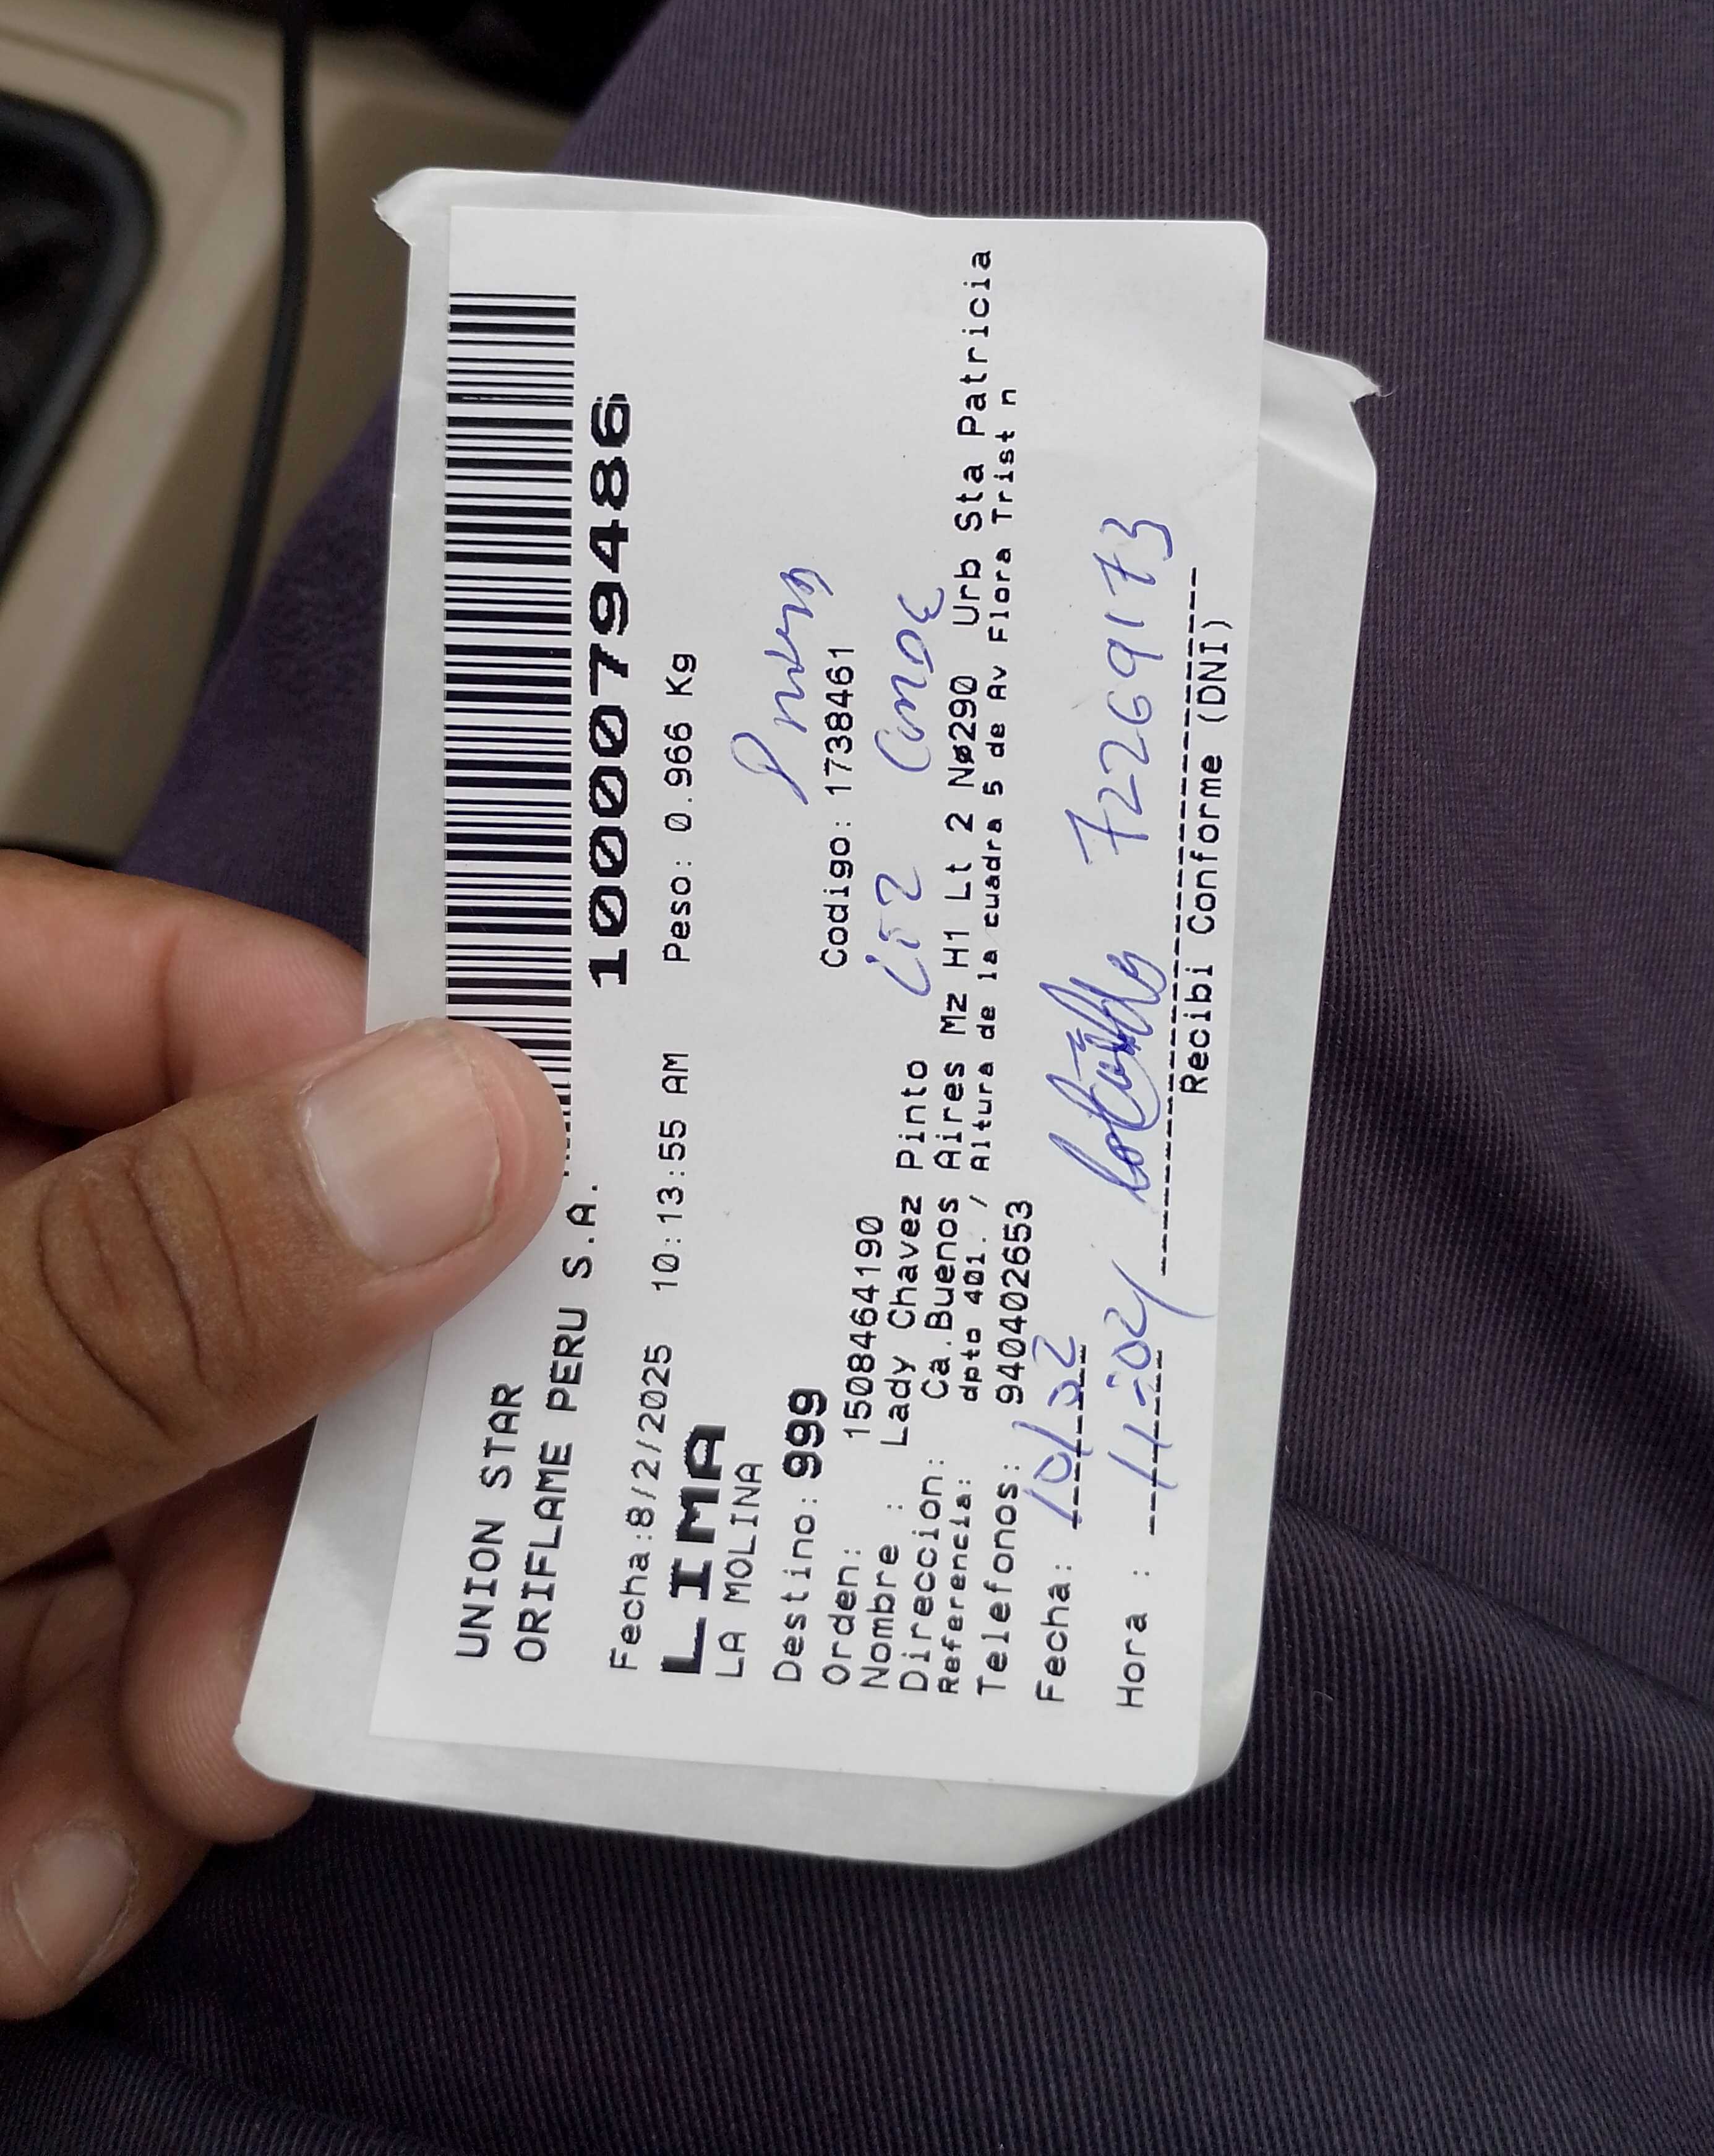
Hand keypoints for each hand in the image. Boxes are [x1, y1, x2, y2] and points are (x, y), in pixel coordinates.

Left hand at [0, 854, 564, 2015]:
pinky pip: (88, 1645)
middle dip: (270, 1499)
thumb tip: (473, 1124)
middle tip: (290, 1657)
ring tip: (131, 1826)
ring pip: (174, 1494)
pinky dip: (73, 1790)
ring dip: (178, 1693)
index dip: (355, 1093)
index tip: (513, 1227)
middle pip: (212, 1278)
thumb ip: (145, 1286)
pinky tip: (21, 1881)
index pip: (175, 984)